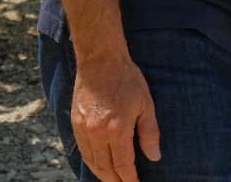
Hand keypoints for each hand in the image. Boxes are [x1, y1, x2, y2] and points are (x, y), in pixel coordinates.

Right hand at [71, 55, 160, 181]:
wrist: (100, 61)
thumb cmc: (127, 80)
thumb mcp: (146, 104)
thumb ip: (149, 133)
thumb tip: (154, 156)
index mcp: (117, 129)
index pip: (123, 165)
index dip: (130, 179)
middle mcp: (97, 134)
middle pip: (105, 168)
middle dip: (116, 181)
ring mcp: (84, 130)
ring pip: (92, 162)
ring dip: (102, 174)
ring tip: (113, 180)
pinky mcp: (75, 124)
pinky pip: (83, 151)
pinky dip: (91, 162)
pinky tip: (98, 165)